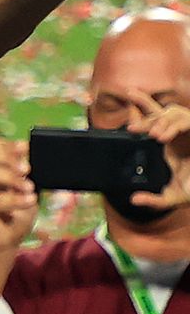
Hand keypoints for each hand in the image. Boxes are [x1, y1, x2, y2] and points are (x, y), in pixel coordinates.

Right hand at [0, 138, 36, 257]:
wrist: (0, 248)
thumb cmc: (12, 220)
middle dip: (11, 160)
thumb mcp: (24, 193)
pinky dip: (13, 199)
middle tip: (28, 170)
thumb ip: (24, 177)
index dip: (8, 146)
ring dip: (13, 179)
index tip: (26, 149)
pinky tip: (28, 202)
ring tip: (29, 189)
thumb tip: (29, 161)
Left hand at [122, 93, 189, 213]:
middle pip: (160, 113)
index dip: (141, 118)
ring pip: (174, 112)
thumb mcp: (173, 197)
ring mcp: (189, 132)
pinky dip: (175, 125)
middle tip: (133, 129)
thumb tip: (134, 200)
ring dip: (161, 121)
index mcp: (169, 144)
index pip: (152, 124)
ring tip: (153, 136)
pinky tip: (163, 137)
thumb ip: (154, 200)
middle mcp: (178, 135)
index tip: (129, 124)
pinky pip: (188, 120)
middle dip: (146, 116)